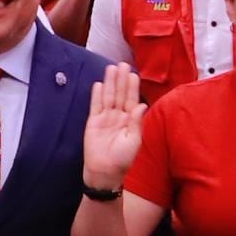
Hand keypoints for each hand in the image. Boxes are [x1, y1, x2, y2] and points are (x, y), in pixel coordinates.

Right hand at [81, 63, 147, 194]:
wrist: (104, 172)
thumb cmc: (122, 160)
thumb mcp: (133, 141)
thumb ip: (136, 122)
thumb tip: (142, 105)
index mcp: (130, 121)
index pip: (132, 100)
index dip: (132, 87)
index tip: (133, 73)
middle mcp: (118, 117)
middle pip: (120, 94)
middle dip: (121, 79)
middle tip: (122, 63)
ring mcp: (105, 118)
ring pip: (108, 96)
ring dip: (110, 83)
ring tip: (111, 68)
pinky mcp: (93, 122)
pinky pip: (95, 105)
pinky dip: (97, 95)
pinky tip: (99, 84)